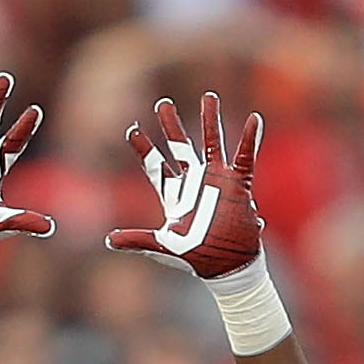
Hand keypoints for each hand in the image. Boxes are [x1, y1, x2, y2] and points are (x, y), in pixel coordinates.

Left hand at [105, 93, 266, 277]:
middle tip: (163, 103)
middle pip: (180, 146)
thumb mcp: (162, 247)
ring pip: (211, 143)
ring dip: (210, 120)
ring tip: (209, 97)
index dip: (144, 148)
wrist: (227, 266)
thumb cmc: (195, 257)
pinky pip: (245, 157)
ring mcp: (217, 180)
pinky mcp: (238, 185)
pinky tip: (254, 119)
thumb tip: (109, 240)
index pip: (155, 165)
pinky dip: (250, 139)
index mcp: (174, 194)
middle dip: (171, 125)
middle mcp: (194, 182)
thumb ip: (137, 240)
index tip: (132, 129)